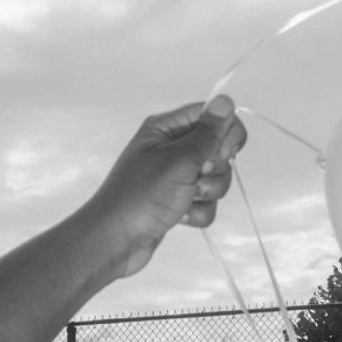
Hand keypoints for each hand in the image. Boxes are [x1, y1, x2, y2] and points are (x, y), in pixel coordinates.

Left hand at [80, 96, 245, 280]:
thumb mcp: (179, 160)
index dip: (225, 133)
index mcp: (166, 129)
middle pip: (218, 150)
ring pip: (216, 179)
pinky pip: (206, 203)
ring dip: (207, 194)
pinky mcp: (178, 201)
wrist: (115, 241)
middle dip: (215, 170)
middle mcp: (171, 149)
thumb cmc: (140, 197)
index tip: (221, 153)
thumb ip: (207, 133)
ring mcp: (175, 176)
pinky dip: (197, 212)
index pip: (212, 116)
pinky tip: (179, 217)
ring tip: (184, 200)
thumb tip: (226, 100)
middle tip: (194, 177)